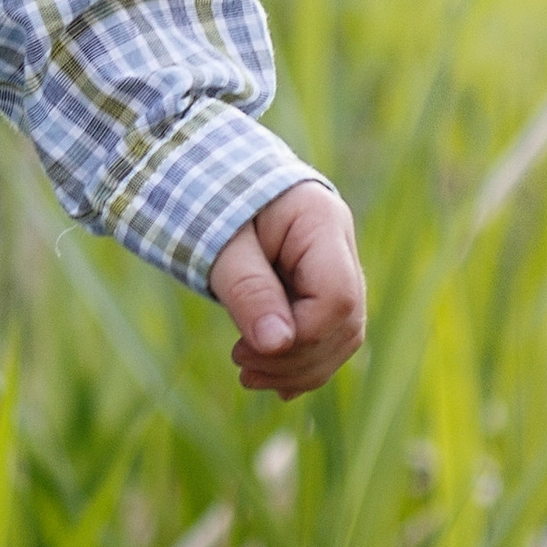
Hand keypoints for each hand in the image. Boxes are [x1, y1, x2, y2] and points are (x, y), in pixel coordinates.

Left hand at [208, 180, 364, 397]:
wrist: (201, 168)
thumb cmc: (206, 195)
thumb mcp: (218, 239)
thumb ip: (248, 287)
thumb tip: (276, 344)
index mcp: (320, 220)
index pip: (336, 297)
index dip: (300, 337)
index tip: (245, 349)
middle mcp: (338, 244)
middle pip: (344, 323)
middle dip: (297, 358)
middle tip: (241, 367)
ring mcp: (333, 265)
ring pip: (340, 335)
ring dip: (298, 367)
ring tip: (248, 376)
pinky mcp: (317, 284)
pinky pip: (324, 332)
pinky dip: (299, 360)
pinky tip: (269, 379)